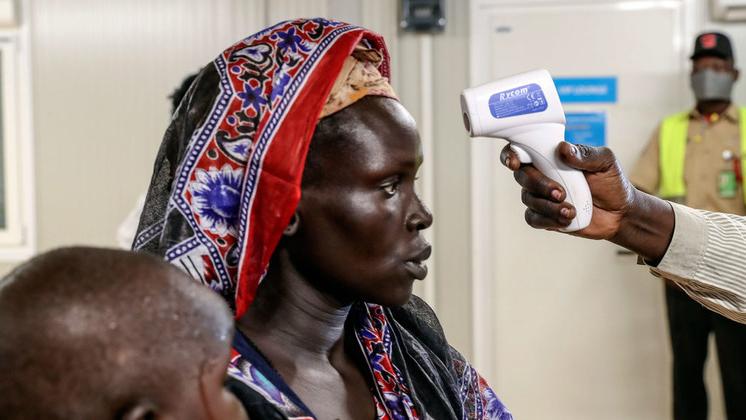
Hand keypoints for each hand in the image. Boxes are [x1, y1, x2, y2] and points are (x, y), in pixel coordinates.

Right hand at [501, 142, 635, 239]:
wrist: (620, 212)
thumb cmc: (611, 182)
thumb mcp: (605, 161)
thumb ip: (585, 153)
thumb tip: (563, 148)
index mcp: (551, 156)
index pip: (521, 150)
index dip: (511, 154)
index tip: (516, 162)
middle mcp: (541, 175)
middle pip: (522, 176)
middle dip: (538, 184)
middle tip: (560, 192)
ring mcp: (541, 197)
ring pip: (528, 199)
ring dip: (548, 206)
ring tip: (571, 211)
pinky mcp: (544, 217)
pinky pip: (533, 218)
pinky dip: (547, 220)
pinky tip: (566, 219)